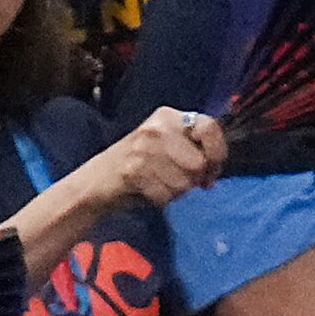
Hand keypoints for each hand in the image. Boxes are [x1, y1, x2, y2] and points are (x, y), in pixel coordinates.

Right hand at [96, 107, 226, 209]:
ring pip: (184, 182)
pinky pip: (166, 195)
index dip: (218, 152)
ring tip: (160, 184)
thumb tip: (215, 168)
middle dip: (195, 179)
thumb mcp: (167, 144)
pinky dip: (162, 199)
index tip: (212, 169)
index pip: (209, 127)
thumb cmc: (139, 164)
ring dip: (177, 191)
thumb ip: (193, 148)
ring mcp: (144, 148)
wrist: (97, 180)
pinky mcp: (133, 171)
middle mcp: (158, 128)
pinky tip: (149, 191)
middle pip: (199, 162)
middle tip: (180, 181)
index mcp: (169, 117)